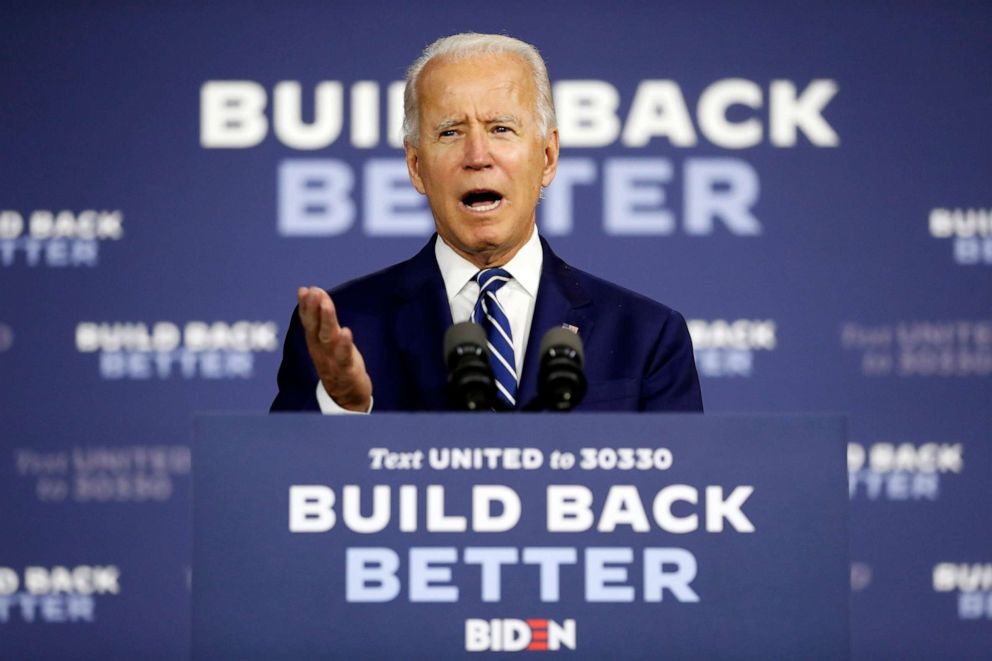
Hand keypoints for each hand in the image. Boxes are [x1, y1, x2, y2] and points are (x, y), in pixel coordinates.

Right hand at [297, 286, 372, 411]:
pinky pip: (343, 356)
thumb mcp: (327, 341)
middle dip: (313, 308)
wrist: (346, 397)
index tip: (304, 290)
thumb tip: (314, 293)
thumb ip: (322, 319)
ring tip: (326, 304)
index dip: (305, 306)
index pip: (308, 321)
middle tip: (313, 292)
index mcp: (315, 342)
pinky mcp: (346, 370)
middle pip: (314, 327)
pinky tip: (345, 332)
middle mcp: (320, 350)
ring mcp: (332, 360)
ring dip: (327, 320)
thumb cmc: (337, 363)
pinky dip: (344, 345)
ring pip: (328, 338)